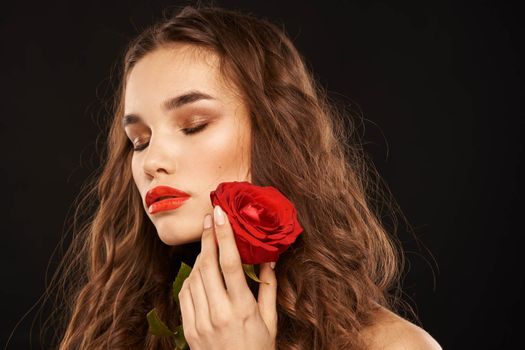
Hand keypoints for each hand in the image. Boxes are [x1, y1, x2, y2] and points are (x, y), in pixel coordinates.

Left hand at [178, 205, 277, 349]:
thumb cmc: (257, 349)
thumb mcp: (270, 321)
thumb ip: (268, 289)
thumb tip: (269, 260)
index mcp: (243, 308)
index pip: (231, 264)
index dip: (224, 236)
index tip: (219, 214)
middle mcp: (219, 313)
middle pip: (208, 265)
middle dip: (208, 238)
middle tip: (209, 219)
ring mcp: (201, 322)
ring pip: (194, 277)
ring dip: (200, 256)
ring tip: (208, 245)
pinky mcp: (189, 329)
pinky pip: (185, 293)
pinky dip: (191, 277)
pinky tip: (199, 270)